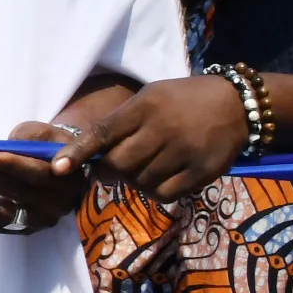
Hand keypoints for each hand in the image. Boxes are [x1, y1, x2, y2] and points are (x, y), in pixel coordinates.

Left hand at [0, 120, 89, 234]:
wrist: (63, 171)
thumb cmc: (49, 146)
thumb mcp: (45, 133)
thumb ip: (27, 138)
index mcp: (67, 177)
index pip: (37, 172)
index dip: (10, 164)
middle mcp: (57, 204)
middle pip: (15, 193)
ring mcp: (40, 221)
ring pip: (1, 215)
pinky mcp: (24, 230)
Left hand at [56, 75, 251, 203]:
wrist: (236, 104)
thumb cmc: (182, 100)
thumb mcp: (150, 97)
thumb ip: (121, 122)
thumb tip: (89, 154)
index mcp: (145, 107)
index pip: (103, 132)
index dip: (78, 152)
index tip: (57, 167)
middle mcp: (162, 129)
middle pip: (119, 165)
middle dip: (109, 171)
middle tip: (114, 167)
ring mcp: (183, 152)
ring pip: (140, 182)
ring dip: (135, 181)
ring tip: (148, 165)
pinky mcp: (201, 172)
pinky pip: (163, 195)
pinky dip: (155, 192)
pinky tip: (162, 177)